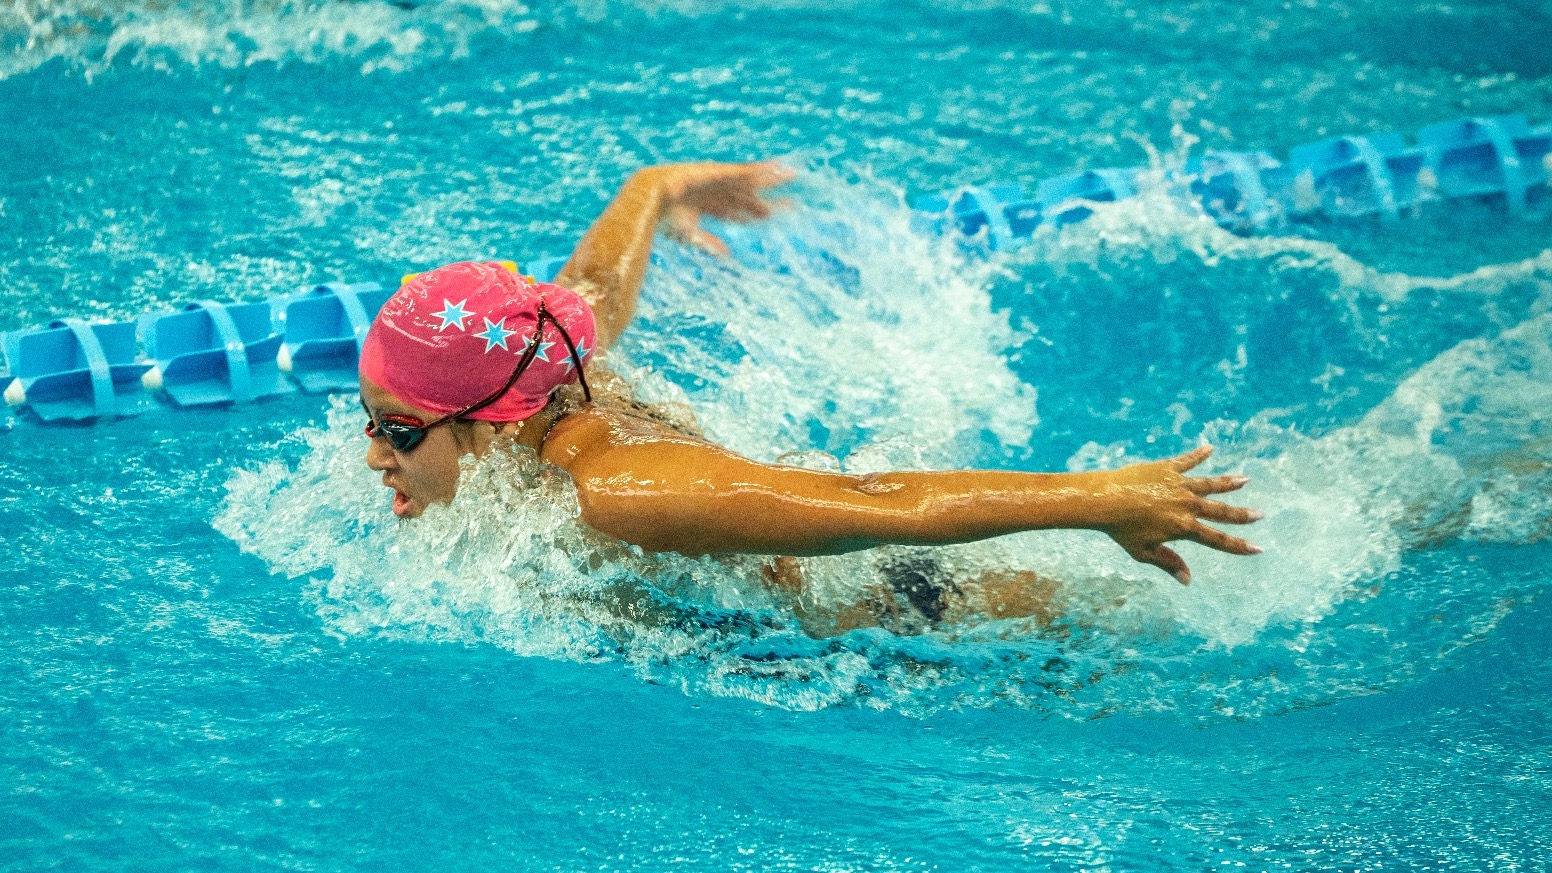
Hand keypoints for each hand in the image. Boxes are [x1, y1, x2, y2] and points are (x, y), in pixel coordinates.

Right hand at [646, 160, 794, 255]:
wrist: (655, 195)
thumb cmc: (666, 217)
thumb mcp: (689, 235)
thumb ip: (708, 244)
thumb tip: (727, 255)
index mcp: (711, 208)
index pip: (738, 213)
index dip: (754, 215)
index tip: (770, 219)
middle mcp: (720, 194)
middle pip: (750, 198)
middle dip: (768, 203)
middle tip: (792, 206)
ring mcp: (723, 182)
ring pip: (753, 183)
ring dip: (773, 180)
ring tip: (794, 177)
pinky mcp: (724, 173)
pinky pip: (750, 171)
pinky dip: (765, 169)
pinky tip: (781, 168)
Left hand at [1089, 446, 1262, 584]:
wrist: (1103, 500)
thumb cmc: (1121, 530)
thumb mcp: (1144, 552)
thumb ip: (1169, 563)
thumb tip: (1188, 581)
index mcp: (1183, 527)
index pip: (1217, 540)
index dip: (1239, 546)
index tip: (1258, 549)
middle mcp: (1186, 505)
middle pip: (1220, 511)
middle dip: (1241, 514)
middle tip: (1260, 514)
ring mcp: (1178, 484)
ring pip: (1210, 484)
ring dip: (1228, 483)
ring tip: (1245, 479)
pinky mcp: (1166, 468)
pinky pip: (1186, 460)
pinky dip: (1198, 454)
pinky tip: (1209, 448)